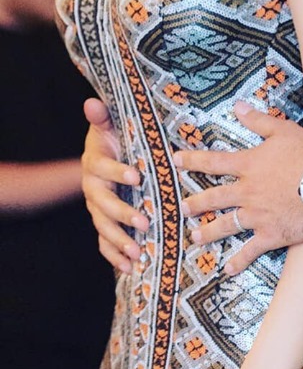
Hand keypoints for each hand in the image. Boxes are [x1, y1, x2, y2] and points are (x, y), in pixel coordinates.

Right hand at [82, 97, 147, 272]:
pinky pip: (104, 243)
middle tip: (145, 221)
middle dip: (123, 214)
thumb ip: (103, 117)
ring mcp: (96, 208)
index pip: (103, 168)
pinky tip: (129, 267)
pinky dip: (114, 256)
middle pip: (103, 204)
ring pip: (103, 227)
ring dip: (119, 241)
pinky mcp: (103, 223)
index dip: (118, 171)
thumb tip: (92, 101)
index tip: (137, 175)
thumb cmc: (113, 140)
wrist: (104, 157)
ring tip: (137, 252)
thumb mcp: (110, 127)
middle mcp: (92, 188)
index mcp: (94, 164)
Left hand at [175, 102, 302, 274]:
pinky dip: (239, 261)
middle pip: (215, 198)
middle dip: (196, 203)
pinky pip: (250, 250)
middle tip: (182, 208)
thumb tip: (237, 106)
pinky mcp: (271, 234)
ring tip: (195, 237)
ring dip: (208, 232)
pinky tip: (228, 270)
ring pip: (226, 225)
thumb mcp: (283, 130)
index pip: (214, 162)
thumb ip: (258, 120)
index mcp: (249, 165)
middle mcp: (247, 192)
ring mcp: (257, 216)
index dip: (193, 160)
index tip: (176, 161)